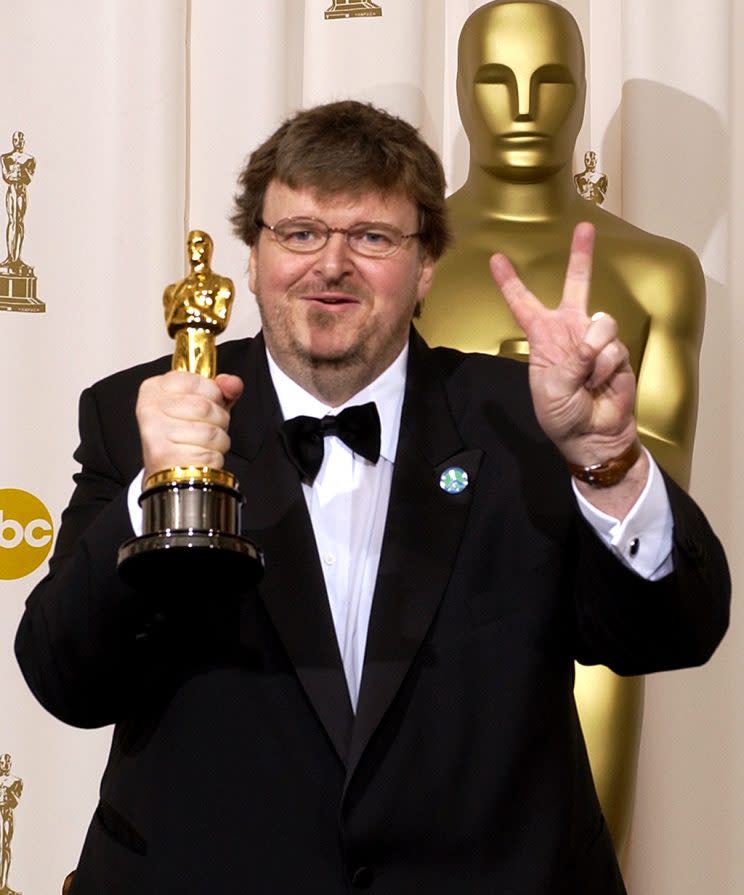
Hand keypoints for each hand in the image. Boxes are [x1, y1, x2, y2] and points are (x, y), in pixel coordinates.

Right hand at [136, 371, 243, 479]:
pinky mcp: (166, 457)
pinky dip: (213, 458)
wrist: (169, 471)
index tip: (208, 402)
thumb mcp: (202, 403)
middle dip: (219, 420)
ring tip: (203, 444)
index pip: (196, 382)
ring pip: (210, 432)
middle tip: (208, 427)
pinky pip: (209, 454)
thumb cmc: (184, 435)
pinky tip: (199, 457)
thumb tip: (232, 384)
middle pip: (205, 407)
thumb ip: (220, 389)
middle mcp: (150, 409)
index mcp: (154, 389)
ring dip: (218, 441)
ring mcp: (156, 433)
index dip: (213, 394)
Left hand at [489, 222, 636, 467]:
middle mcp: (570, 330)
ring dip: (592, 353)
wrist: (592, 434)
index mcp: (543, 337)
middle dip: (582, 256)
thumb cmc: (562, 414)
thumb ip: (570, 362)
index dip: (510, 282)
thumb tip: (592, 343)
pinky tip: (600, 383)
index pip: (523, 303)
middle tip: (585, 227)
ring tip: (587, 379)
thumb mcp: (552, 389)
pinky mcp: (617, 351)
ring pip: (600, 322)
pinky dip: (604, 368)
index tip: (496, 259)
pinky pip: (612, 347)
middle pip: (576, 285)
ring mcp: (595, 339)